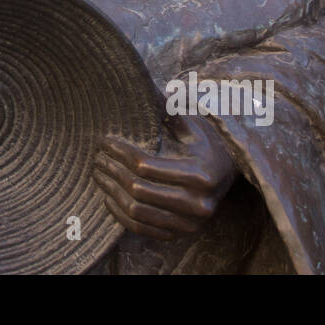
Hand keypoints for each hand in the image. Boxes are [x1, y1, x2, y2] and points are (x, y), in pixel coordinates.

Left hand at [93, 115, 237, 239]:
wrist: (227, 177)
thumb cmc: (205, 146)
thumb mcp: (194, 127)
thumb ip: (173, 110)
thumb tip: (152, 89)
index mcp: (201, 175)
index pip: (147, 166)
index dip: (121, 153)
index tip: (106, 141)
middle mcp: (198, 205)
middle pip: (139, 189)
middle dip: (113, 171)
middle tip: (98, 157)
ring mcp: (189, 225)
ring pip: (137, 211)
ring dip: (112, 192)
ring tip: (99, 174)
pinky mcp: (179, 235)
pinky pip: (141, 228)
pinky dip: (120, 214)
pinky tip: (108, 197)